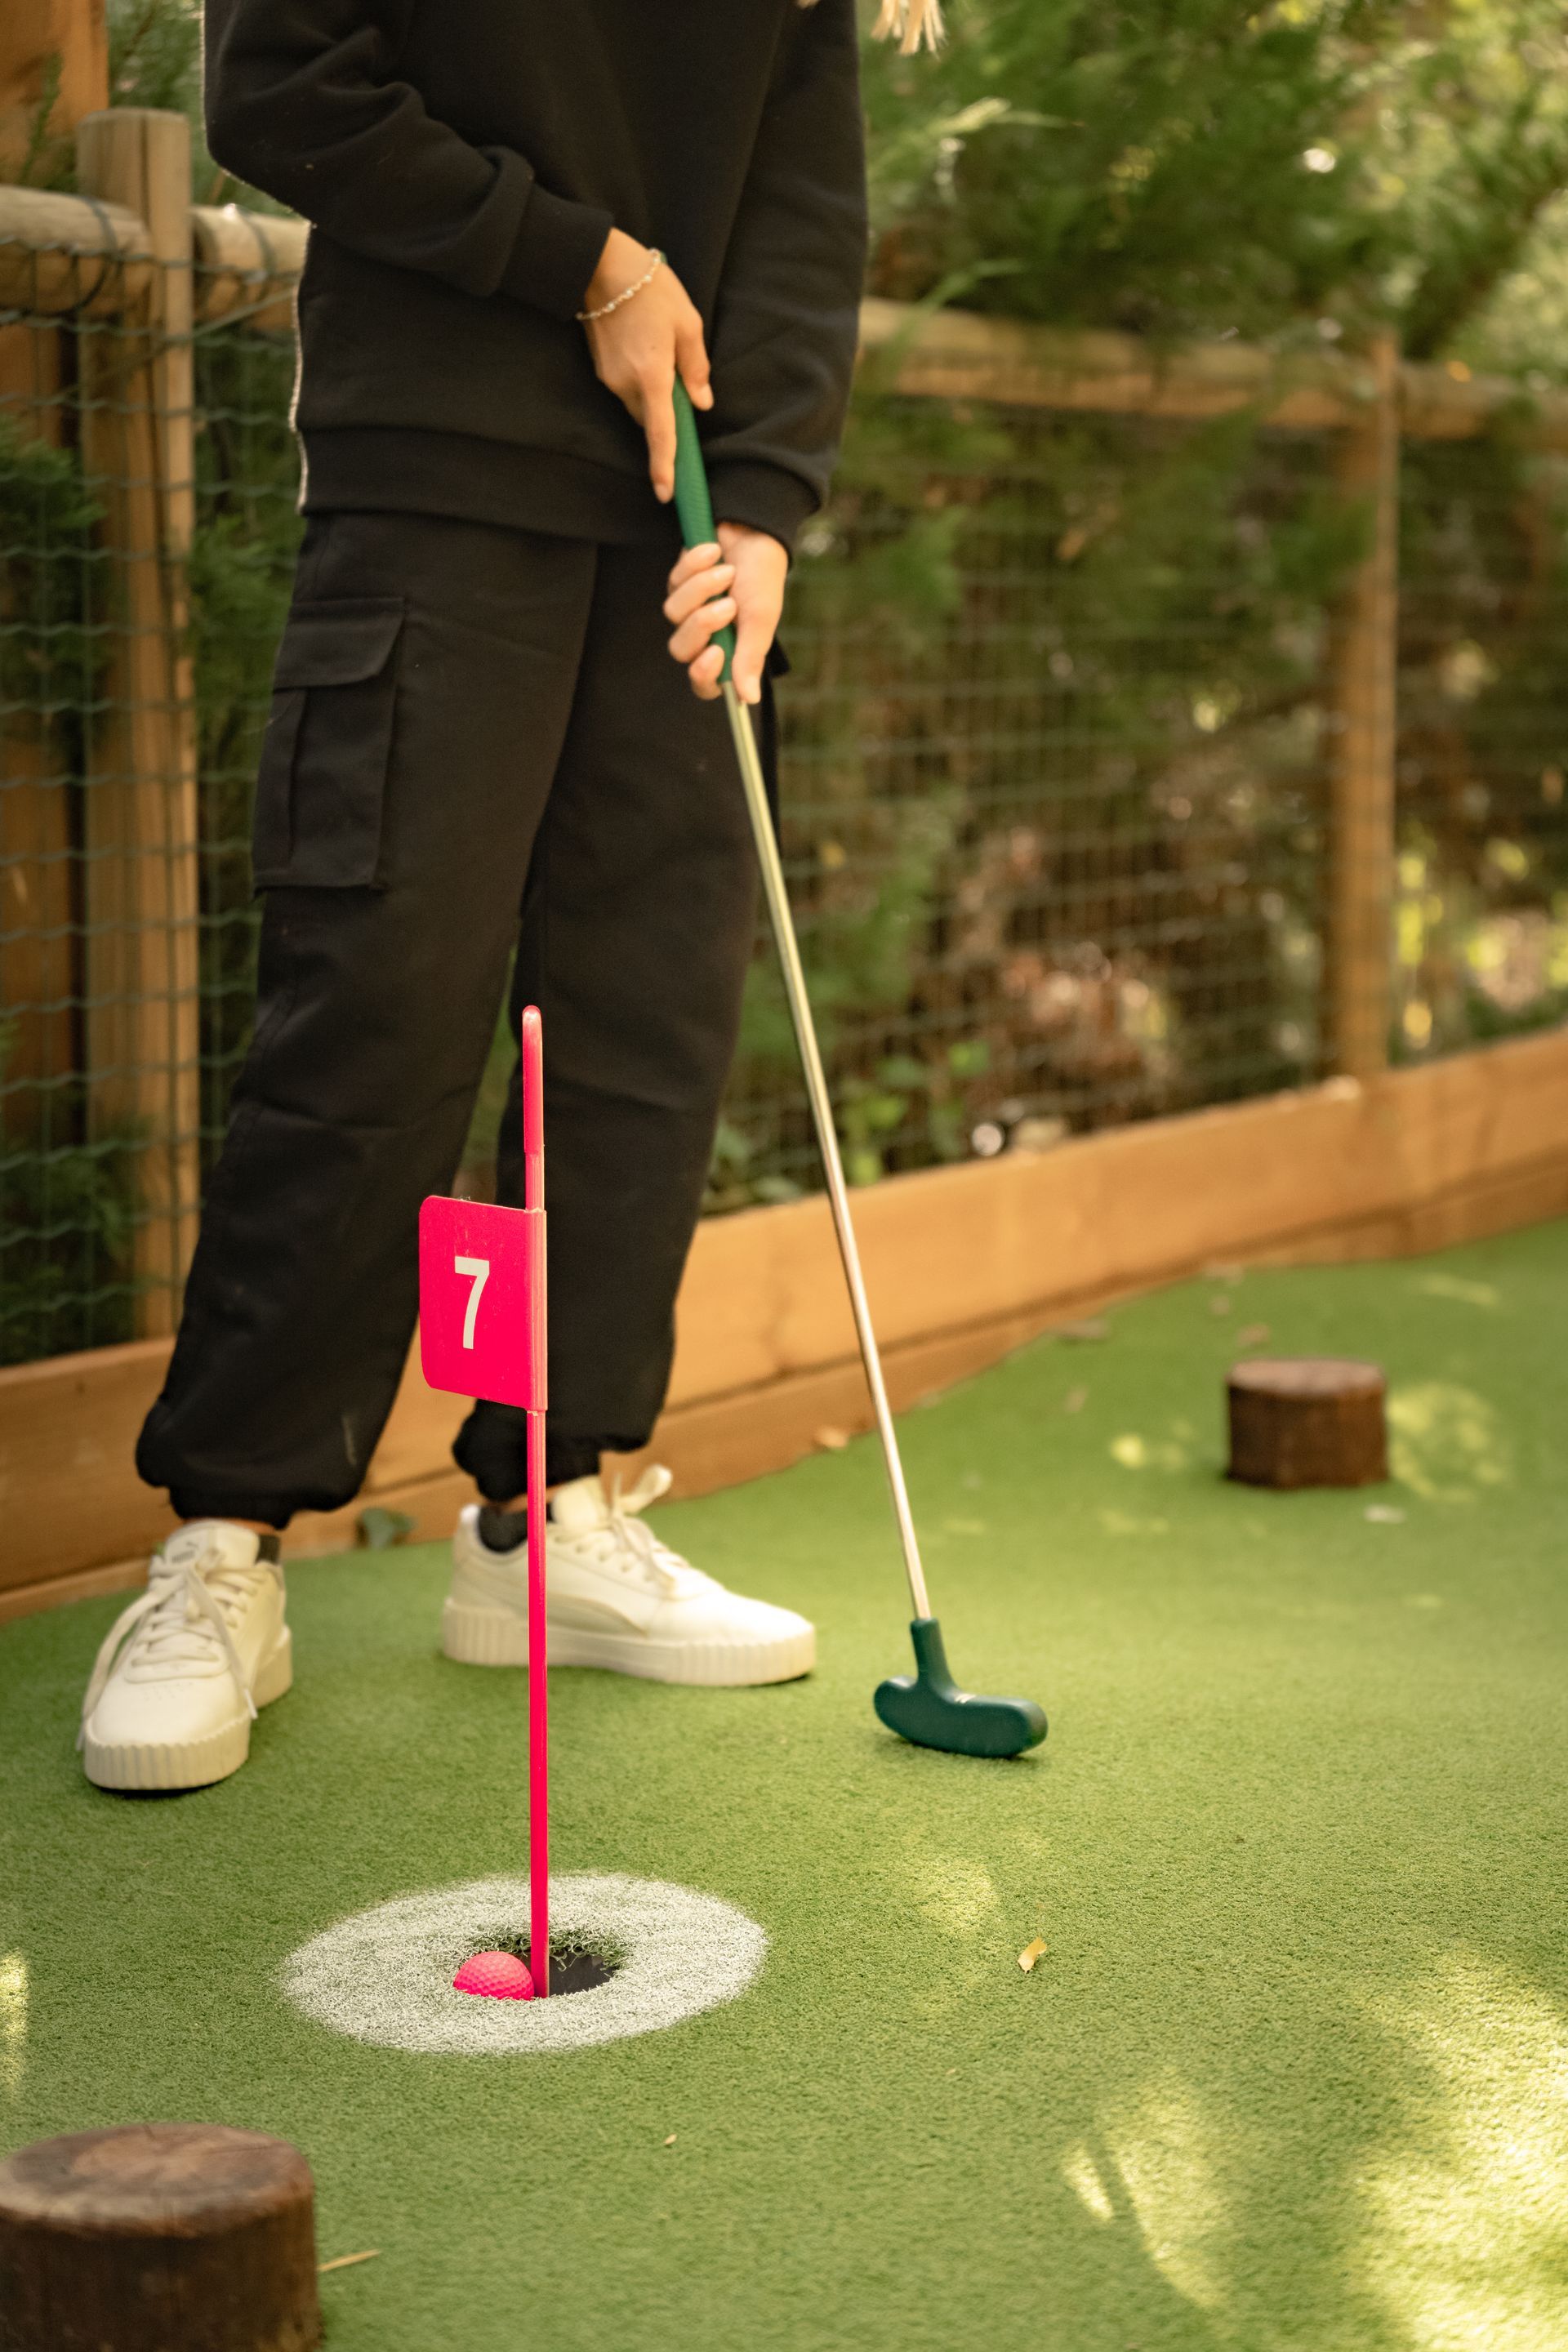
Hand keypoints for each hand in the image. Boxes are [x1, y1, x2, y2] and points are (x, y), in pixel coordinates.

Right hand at [583, 228, 710, 504]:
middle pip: (651, 420)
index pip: (662, 433)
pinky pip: (626, 387)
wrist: (601, 265)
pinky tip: (644, 348)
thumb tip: (701, 403)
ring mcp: (609, 378)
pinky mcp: (600, 368)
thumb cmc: (651, 289)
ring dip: (653, 394)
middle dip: (667, 415)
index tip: (666, 494)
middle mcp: (627, 385)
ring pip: (638, 404)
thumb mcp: (687, 324)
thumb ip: (696, 368)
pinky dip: (640, 380)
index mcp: (653, 376)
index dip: (665, 467)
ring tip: (660, 352)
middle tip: (681, 383)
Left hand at [664, 521, 787, 704]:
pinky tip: (713, 552)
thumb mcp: (761, 619)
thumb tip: (748, 700)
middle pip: (681, 650)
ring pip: (673, 613)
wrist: (754, 529)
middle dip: (701, 624)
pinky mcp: (678, 582)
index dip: (704, 675)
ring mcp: (689, 609)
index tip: (714, 654)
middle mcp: (705, 635)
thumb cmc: (762, 577)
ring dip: (701, 589)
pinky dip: (694, 566)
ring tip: (726, 570)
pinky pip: (672, 582)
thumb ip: (750, 658)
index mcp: (728, 651)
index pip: (705, 683)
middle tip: (728, 604)